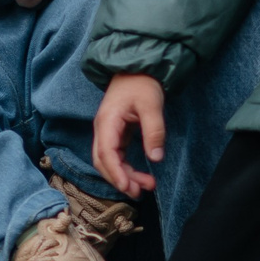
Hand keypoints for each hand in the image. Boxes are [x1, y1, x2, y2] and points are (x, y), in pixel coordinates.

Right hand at [93, 73, 166, 198]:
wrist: (136, 68)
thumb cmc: (142, 83)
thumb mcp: (152, 105)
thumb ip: (154, 131)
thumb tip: (156, 158)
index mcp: (107, 122)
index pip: (106, 153)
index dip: (116, 173)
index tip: (128, 187)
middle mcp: (103, 129)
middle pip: (103, 162)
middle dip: (120, 179)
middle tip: (140, 192)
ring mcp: (107, 132)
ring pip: (109, 161)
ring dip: (124, 176)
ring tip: (146, 186)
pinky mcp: (115, 134)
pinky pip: (116, 156)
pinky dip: (125, 168)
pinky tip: (139, 176)